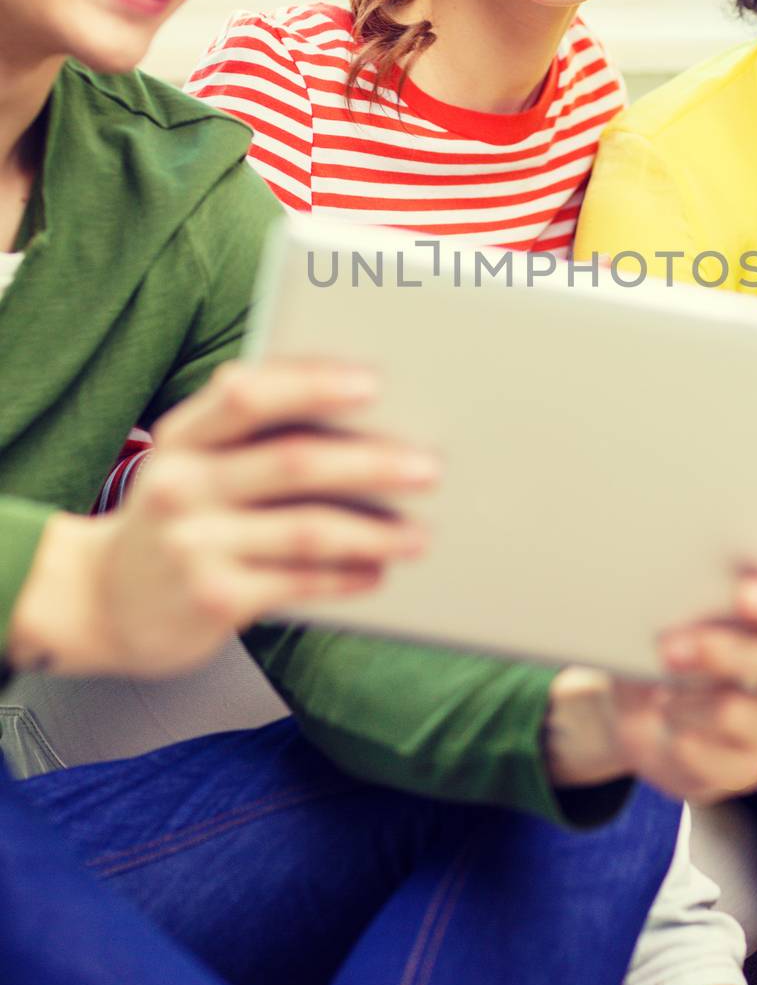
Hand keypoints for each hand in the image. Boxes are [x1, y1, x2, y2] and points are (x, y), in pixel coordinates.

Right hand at [10, 361, 435, 676]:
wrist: (100, 602)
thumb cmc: (177, 516)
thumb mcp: (191, 462)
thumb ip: (252, 433)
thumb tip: (362, 407)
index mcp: (182, 437)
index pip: (246, 394)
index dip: (311, 384)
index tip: (373, 382)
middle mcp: (181, 486)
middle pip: (292, 462)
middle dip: (370, 462)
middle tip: (429, 466)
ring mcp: (194, 546)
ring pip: (306, 530)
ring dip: (374, 531)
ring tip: (419, 534)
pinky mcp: (212, 601)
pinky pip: (298, 583)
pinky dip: (346, 576)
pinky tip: (378, 571)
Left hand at [546, 572, 756, 801]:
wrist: (637, 709)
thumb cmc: (655, 643)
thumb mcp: (655, 612)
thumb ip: (673, 596)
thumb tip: (662, 582)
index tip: (743, 595)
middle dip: (729, 652)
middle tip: (669, 648)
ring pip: (750, 716)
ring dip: (692, 702)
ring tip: (659, 692)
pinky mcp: (746, 768)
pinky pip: (725, 764)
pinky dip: (685, 742)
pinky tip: (668, 727)